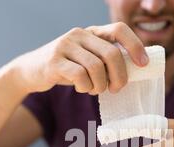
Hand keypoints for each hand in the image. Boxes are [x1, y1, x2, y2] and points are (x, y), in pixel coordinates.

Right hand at [12, 22, 148, 94]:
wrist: (31, 71)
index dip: (135, 45)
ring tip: (95, 90)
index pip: (119, 28)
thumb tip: (135, 70)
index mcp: (92, 32)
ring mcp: (65, 46)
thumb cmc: (67, 68)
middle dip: (119, 76)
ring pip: (96, 67)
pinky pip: (79, 76)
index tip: (143, 64)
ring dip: (100, 85)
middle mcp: (79, 34)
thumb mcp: (88, 60)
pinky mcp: (54, 61)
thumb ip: (107, 61)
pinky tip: (81, 88)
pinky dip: (85, 87)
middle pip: (112, 53)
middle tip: (116, 89)